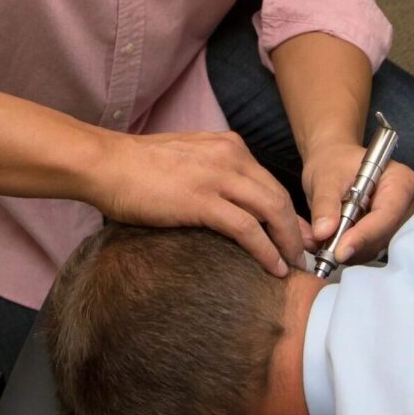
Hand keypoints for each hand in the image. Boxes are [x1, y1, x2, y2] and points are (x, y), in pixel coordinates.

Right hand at [87, 129, 313, 277]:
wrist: (107, 164)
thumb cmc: (139, 167)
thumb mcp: (189, 159)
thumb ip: (215, 173)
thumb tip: (233, 202)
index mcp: (228, 146)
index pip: (269, 181)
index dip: (288, 212)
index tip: (299, 235)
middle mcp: (230, 156)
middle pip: (278, 196)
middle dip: (296, 229)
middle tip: (306, 255)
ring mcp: (217, 177)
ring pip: (271, 211)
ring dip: (287, 242)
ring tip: (294, 266)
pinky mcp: (202, 200)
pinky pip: (247, 229)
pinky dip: (265, 250)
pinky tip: (273, 268)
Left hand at [302, 142, 413, 263]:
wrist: (333, 164)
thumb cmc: (334, 163)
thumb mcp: (325, 179)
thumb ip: (325, 204)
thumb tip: (324, 232)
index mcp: (400, 181)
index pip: (387, 214)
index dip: (364, 234)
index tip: (339, 250)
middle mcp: (406, 204)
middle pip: (383, 236)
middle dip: (352, 243)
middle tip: (320, 244)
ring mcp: (399, 222)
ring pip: (374, 247)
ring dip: (346, 248)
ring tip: (319, 237)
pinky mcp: (387, 234)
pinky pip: (368, 251)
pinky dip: (347, 249)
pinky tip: (329, 238)